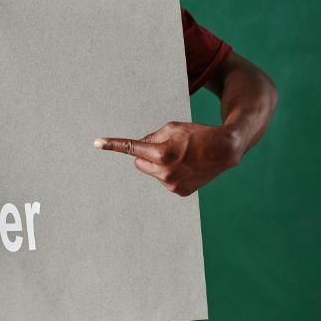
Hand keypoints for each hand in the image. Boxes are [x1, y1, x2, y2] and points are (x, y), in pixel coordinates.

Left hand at [94, 121, 243, 196]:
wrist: (224, 150)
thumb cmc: (197, 134)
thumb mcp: (172, 128)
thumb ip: (152, 137)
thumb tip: (139, 147)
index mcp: (161, 153)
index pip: (131, 148)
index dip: (112, 145)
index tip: (96, 143)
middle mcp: (165, 172)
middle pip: (139, 163)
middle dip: (145, 156)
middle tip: (164, 148)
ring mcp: (172, 184)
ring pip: (151, 172)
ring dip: (158, 165)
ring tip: (180, 158)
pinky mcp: (179, 192)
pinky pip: (164, 181)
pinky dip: (169, 174)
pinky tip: (186, 167)